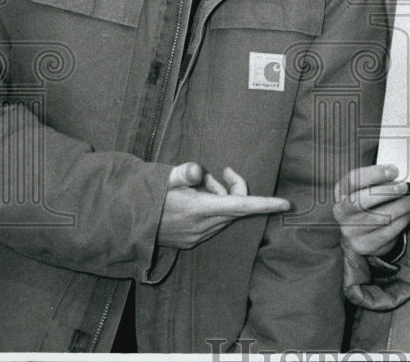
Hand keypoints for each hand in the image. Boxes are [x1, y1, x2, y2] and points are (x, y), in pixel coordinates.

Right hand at [157, 162, 289, 248]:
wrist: (123, 224)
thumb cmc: (145, 196)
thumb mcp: (162, 178)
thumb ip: (182, 173)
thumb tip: (196, 169)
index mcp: (198, 211)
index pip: (240, 206)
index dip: (265, 204)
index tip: (286, 203)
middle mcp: (202, 227)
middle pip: (235, 206)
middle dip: (230, 188)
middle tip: (208, 176)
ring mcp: (197, 236)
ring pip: (225, 214)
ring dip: (218, 197)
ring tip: (194, 187)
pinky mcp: (192, 240)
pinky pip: (214, 221)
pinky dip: (211, 207)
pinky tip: (192, 200)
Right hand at [332, 164, 409, 257]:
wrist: (360, 231)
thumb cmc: (369, 201)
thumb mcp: (368, 187)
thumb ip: (379, 180)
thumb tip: (397, 177)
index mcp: (341, 191)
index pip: (354, 180)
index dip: (375, 174)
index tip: (395, 171)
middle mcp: (341, 212)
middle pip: (362, 200)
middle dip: (387, 192)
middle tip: (405, 187)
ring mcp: (350, 230)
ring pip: (380, 218)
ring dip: (402, 207)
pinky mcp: (363, 245)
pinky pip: (387, 232)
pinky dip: (402, 221)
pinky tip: (409, 214)